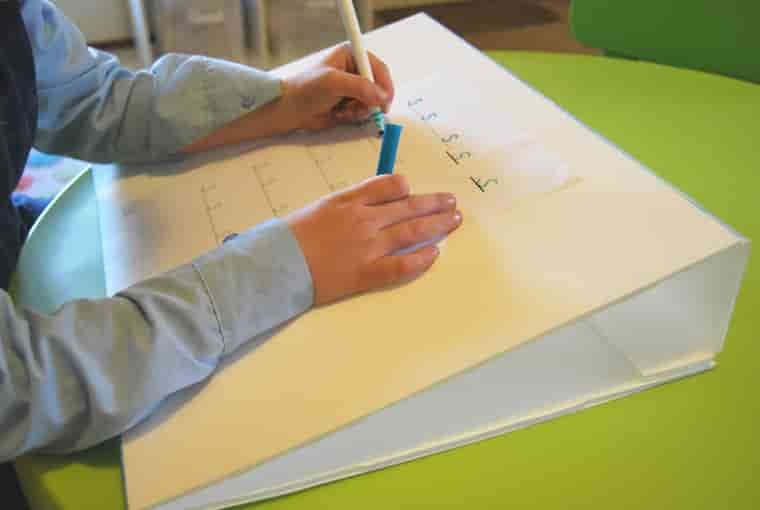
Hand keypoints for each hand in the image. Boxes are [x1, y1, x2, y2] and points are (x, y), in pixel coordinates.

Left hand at [280, 43, 394, 130]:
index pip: (378, 68)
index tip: (384, 100)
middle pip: (379, 87)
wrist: (292, 109)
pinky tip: (339, 114)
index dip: (384, 85)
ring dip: (360, 110)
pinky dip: (354, 116)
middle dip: (370, 101)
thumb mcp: (333, 83)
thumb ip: (358, 87)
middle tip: (359, 108)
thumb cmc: (305, 89)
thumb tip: (380, 96)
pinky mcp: (351, 103)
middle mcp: (354, 70)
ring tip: (343, 110)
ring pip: (372, 102)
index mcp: (351, 55)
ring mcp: (353, 88)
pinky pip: (364, 112)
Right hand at [286, 174, 460, 305]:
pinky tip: (435, 254)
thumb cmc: (290, 237)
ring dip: (437, 225)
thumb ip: (346, 205)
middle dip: (434, 203)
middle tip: (452, 202)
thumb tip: (370, 205)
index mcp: (349, 200)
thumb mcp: (318, 209)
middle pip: (408, 206)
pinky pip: (402, 266)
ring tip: (454, 220)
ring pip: (412, 231)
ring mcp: (367, 246)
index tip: (412, 191)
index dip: (405, 187)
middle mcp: (363, 219)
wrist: (276, 266)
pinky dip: (421, 260)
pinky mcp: (366, 273)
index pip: (388, 185)